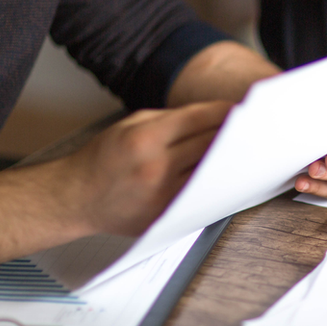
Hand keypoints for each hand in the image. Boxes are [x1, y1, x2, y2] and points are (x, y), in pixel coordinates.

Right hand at [58, 101, 231, 236]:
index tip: (240, 109)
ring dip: (229, 162)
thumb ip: (171, 119)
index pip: (199, 119)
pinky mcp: (166, 216)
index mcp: (146, 138)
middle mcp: (156, 167)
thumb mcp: (131, 125)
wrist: (75, 197)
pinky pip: (201, 198)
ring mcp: (163, 195)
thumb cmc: (102, 159)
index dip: (224, 112)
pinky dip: (214, 186)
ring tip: (244, 151)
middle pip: (209, 145)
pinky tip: (225, 177)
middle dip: (232, 135)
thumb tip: (211, 117)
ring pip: (210, 174)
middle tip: (251, 128)